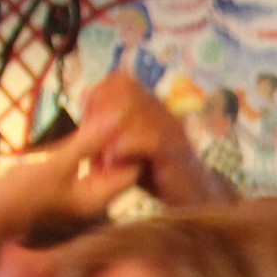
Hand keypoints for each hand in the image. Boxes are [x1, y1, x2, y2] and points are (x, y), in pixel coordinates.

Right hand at [0, 113, 144, 237]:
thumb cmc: (20, 193)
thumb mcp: (56, 165)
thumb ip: (86, 144)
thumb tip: (115, 122)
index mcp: (97, 199)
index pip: (131, 171)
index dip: (132, 147)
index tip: (129, 121)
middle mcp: (91, 199)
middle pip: (116, 167)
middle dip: (118, 142)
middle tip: (119, 111)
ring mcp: (76, 193)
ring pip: (97, 163)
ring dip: (100, 142)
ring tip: (102, 113)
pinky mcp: (61, 186)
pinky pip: (81, 164)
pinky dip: (83, 148)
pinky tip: (82, 127)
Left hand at [79, 71, 230, 206]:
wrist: (194, 197)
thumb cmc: (157, 174)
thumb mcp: (127, 151)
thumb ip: (108, 137)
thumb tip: (83, 130)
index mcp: (151, 106)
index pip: (121, 80)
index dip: (98, 94)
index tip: (86, 119)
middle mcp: (162, 111)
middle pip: (126, 89)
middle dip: (101, 111)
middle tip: (90, 138)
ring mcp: (171, 128)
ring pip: (134, 109)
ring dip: (109, 132)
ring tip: (101, 155)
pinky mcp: (176, 151)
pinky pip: (150, 138)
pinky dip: (125, 148)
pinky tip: (114, 163)